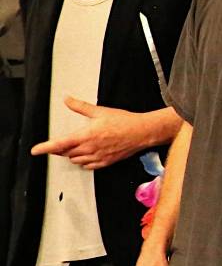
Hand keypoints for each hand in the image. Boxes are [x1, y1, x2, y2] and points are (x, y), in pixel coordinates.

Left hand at [31, 98, 154, 169]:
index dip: (45, 148)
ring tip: (75, 147)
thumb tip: (67, 99)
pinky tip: (86, 156)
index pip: (60, 144)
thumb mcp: (100, 111)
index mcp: (86, 135)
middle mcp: (90, 148)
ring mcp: (98, 157)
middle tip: (60, 143)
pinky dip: (83, 162)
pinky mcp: (105, 162)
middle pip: (66, 153)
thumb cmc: (124, 122)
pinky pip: (88, 166)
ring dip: (71, 155)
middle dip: (61, 149)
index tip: (35, 150)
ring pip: (75, 160)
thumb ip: (80, 106)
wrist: (142, 132)